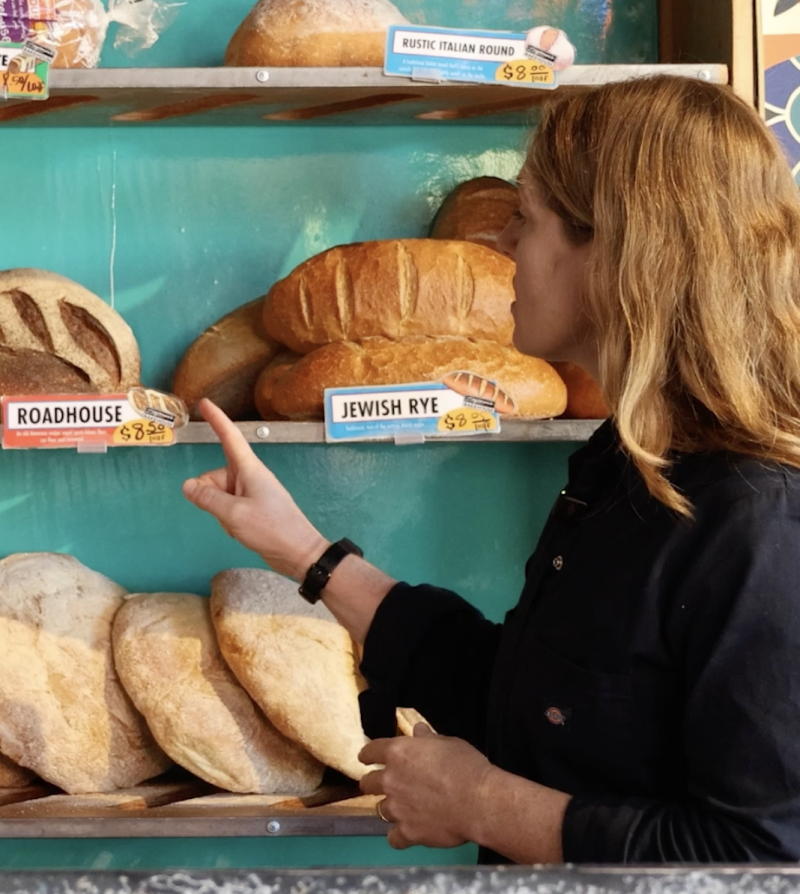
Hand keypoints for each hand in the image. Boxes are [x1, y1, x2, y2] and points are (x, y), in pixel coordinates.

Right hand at [181, 399, 327, 577]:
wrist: (298, 552)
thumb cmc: (271, 529)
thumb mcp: (234, 514)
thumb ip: (208, 499)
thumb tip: (187, 486)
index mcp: (249, 469)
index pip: (230, 438)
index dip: (217, 420)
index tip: (205, 403)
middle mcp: (249, 476)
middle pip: (215, 476)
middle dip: (211, 496)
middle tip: (229, 515)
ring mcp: (250, 493)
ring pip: (219, 495)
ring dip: (221, 512)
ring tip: (241, 525)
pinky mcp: (252, 508)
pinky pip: (227, 508)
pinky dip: (228, 520)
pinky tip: (242, 531)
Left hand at [358, 722, 492, 849]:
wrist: (478, 801)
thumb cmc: (466, 766)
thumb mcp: (448, 743)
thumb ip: (428, 739)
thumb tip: (419, 731)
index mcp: (398, 753)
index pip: (371, 751)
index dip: (367, 754)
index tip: (365, 757)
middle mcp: (391, 780)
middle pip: (367, 783)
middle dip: (373, 783)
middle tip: (385, 785)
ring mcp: (397, 808)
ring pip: (380, 810)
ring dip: (391, 808)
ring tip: (404, 809)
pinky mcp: (407, 832)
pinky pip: (394, 838)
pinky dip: (399, 836)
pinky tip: (407, 834)